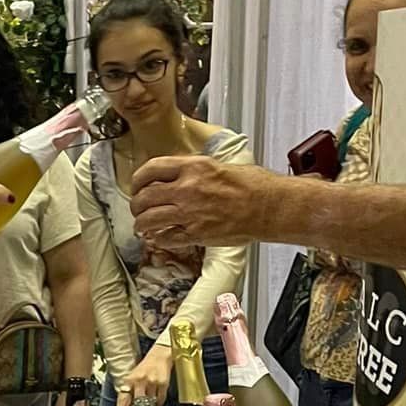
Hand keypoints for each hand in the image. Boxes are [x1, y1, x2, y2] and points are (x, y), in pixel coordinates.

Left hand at [114, 343, 171, 405]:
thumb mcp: (133, 378)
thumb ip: (129, 393)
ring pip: (150, 403)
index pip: (123, 398)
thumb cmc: (145, 368)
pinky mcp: (162, 384)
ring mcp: (151, 382)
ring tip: (149, 405)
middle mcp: (139, 381)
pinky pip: (160, 400)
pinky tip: (156, 399)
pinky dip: (158, 403)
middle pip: (137, 403)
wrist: (159, 356)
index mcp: (129, 380)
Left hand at [131, 154, 273, 251]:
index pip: (151, 169)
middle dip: (136, 205)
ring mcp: (190, 213)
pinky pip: (165, 238)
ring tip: (143, 225)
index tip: (136, 185)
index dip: (138, 179)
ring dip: (141, 224)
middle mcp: (187, 189)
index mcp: (193, 167)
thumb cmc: (252, 185)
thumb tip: (174, 176)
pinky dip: (158, 239)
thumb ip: (193, 171)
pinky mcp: (196, 234)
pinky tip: (160, 237)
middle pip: (144, 197)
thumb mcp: (218, 166)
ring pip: (148, 220)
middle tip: (138, 208)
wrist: (269, 207)